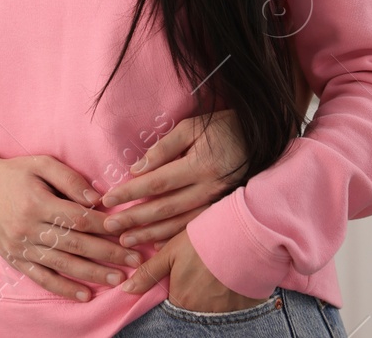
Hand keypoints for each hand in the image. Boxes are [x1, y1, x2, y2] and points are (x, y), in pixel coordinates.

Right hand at [0, 154, 142, 300]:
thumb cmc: (13, 171)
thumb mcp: (40, 164)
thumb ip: (69, 179)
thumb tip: (97, 199)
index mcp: (37, 201)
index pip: (77, 218)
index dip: (103, 226)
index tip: (126, 231)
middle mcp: (28, 227)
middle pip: (75, 244)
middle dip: (108, 253)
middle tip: (135, 259)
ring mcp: (20, 246)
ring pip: (62, 264)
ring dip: (92, 274)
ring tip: (118, 279)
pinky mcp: (14, 258)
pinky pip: (41, 277)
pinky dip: (63, 288)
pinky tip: (84, 295)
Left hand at [98, 109, 246, 248]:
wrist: (262, 139)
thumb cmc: (223, 127)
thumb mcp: (193, 126)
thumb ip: (165, 147)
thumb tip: (138, 169)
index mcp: (200, 164)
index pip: (157, 182)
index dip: (131, 192)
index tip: (109, 199)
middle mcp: (208, 188)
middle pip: (165, 208)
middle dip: (135, 219)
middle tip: (109, 226)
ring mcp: (216, 202)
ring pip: (178, 223)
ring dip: (150, 234)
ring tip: (126, 240)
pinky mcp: (221, 209)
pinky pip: (194, 227)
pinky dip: (174, 238)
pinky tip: (156, 245)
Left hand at [118, 227, 269, 310]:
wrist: (244, 237)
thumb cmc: (203, 241)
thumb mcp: (171, 253)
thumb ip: (149, 273)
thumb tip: (126, 289)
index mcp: (181, 299)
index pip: (171, 304)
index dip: (174, 290)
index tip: (183, 277)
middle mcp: (200, 311)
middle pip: (191, 308)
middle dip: (192, 294)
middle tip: (200, 275)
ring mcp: (222, 312)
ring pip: (210, 308)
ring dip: (209, 295)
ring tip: (214, 276)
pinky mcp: (242, 308)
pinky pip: (230, 308)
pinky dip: (227, 296)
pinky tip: (228, 280)